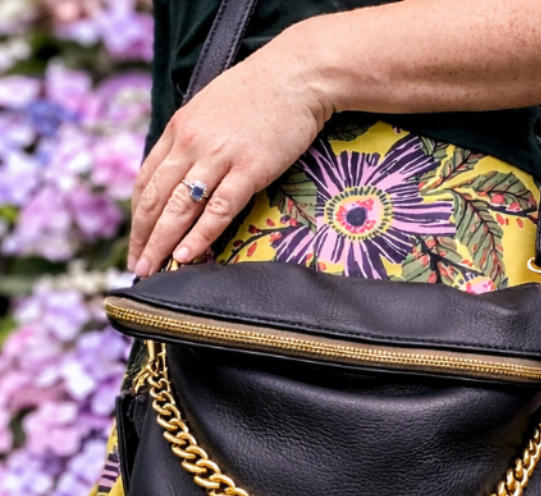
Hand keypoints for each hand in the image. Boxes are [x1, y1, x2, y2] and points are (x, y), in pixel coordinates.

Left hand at [128, 26, 332, 276]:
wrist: (297, 75)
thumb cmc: (261, 92)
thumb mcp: (214, 110)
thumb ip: (196, 140)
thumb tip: (189, 171)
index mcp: (179, 129)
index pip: (147, 180)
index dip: (139, 215)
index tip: (137, 241)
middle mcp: (190, 143)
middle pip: (155, 198)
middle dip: (143, 237)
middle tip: (138, 266)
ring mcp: (219, 157)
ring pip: (179, 208)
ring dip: (162, 242)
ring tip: (152, 270)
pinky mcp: (249, 170)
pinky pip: (217, 210)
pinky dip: (199, 235)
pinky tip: (186, 256)